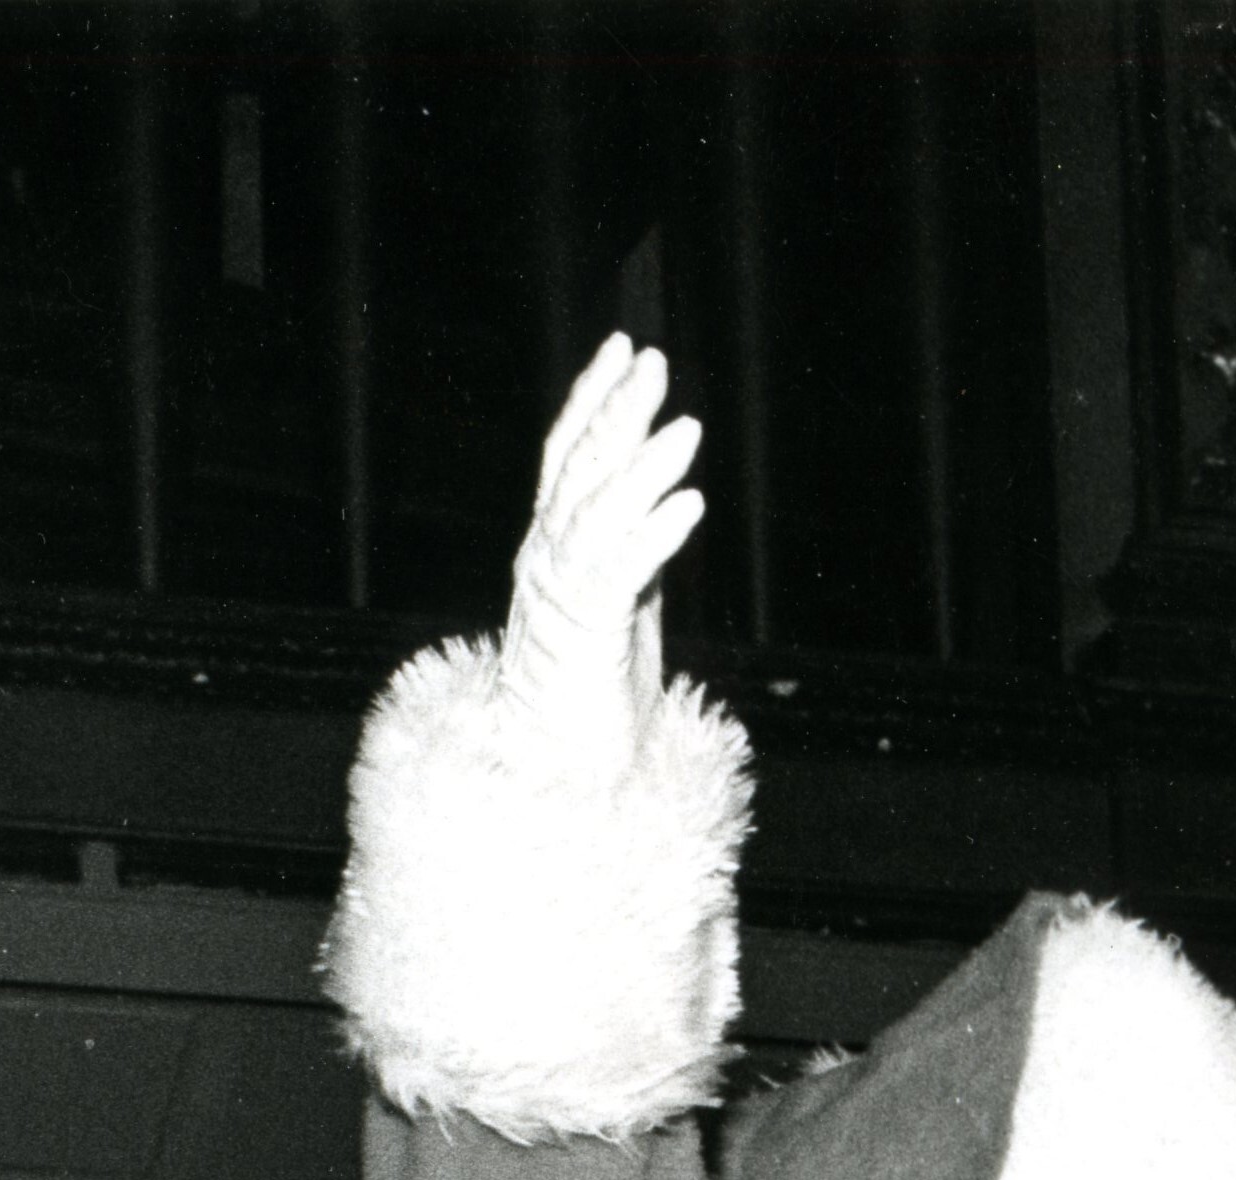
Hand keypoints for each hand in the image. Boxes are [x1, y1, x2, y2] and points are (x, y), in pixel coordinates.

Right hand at [502, 333, 706, 742]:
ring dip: (643, 468)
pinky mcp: (583, 636)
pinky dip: (654, 535)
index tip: (624, 350)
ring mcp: (559, 596)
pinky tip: (688, 506)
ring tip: (687, 431)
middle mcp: (547, 560)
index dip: (594, 400)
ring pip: (597, 514)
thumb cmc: (587, 695)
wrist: (552, 773)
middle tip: (653, 361)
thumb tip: (666, 498)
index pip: (570, 457)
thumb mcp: (620, 605)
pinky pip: (619, 574)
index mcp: (553, 548)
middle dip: (617, 410)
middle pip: (580, 470)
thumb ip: (632, 550)